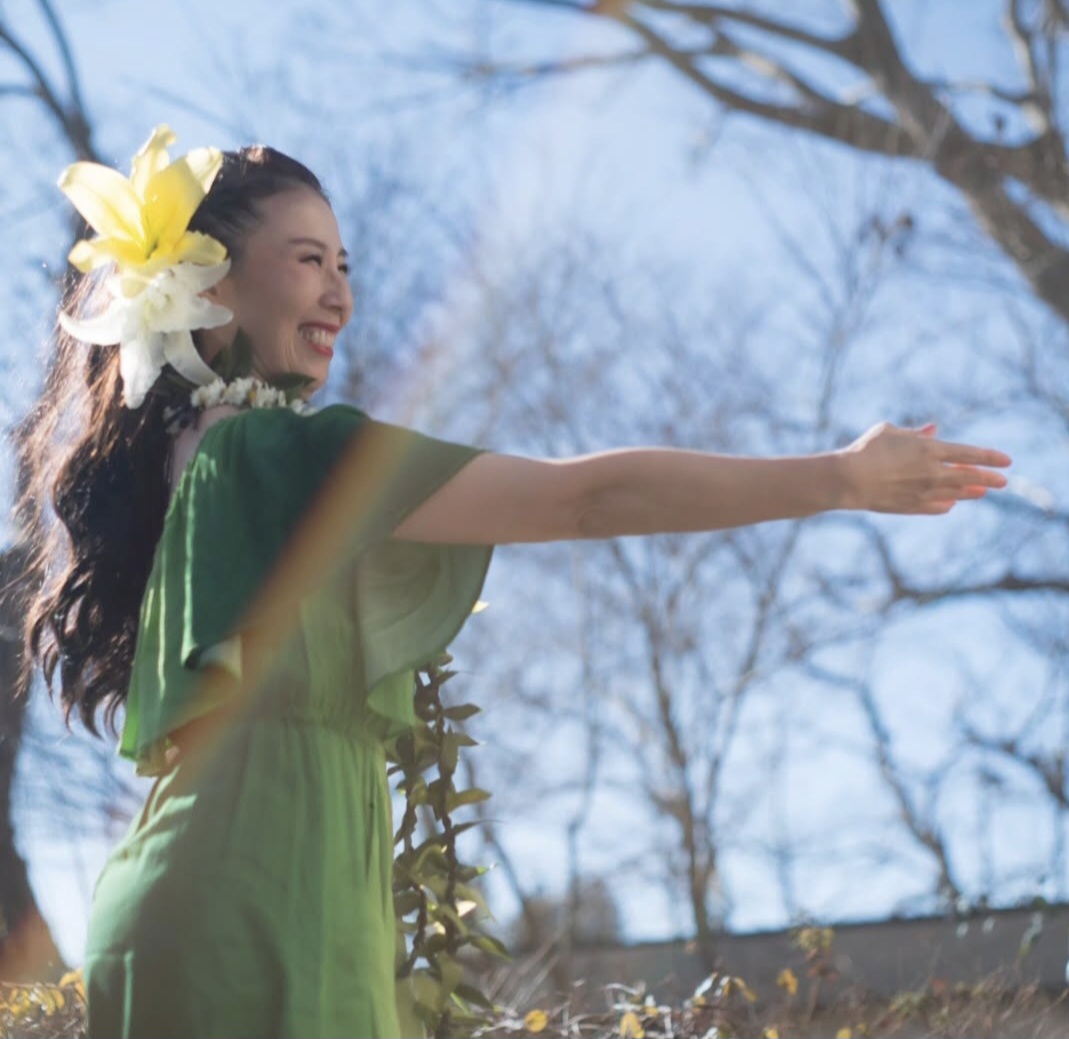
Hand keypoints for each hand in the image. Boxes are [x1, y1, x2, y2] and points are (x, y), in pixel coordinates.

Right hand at [837, 422, 1011, 514]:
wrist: (848, 480)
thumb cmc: (865, 449)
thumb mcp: (889, 432)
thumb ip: (915, 433)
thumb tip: (934, 430)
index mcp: (929, 450)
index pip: (970, 454)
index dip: (991, 457)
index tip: (1007, 461)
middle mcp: (932, 473)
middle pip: (970, 477)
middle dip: (989, 479)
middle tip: (1003, 481)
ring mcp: (924, 492)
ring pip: (955, 494)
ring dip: (971, 492)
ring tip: (981, 492)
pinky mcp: (912, 507)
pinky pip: (936, 507)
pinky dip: (946, 504)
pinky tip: (950, 503)